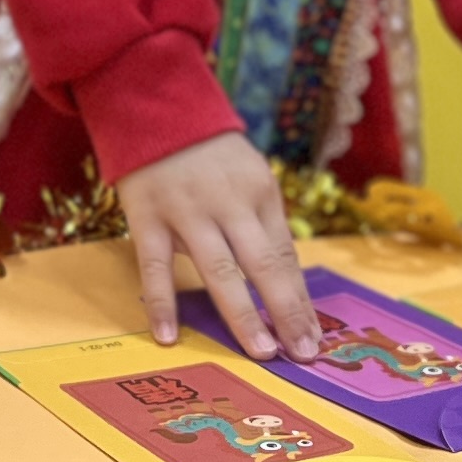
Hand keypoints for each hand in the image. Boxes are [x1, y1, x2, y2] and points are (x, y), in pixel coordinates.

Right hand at [111, 130, 320, 359]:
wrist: (155, 109)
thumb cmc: (210, 155)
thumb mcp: (249, 177)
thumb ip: (262, 225)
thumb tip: (284, 285)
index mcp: (260, 192)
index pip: (285, 255)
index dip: (300, 299)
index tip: (313, 337)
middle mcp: (229, 203)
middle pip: (263, 264)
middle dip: (285, 311)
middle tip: (301, 353)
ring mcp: (187, 211)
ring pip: (219, 269)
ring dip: (242, 314)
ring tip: (260, 351)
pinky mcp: (148, 217)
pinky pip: (155, 268)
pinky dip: (161, 304)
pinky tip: (169, 336)